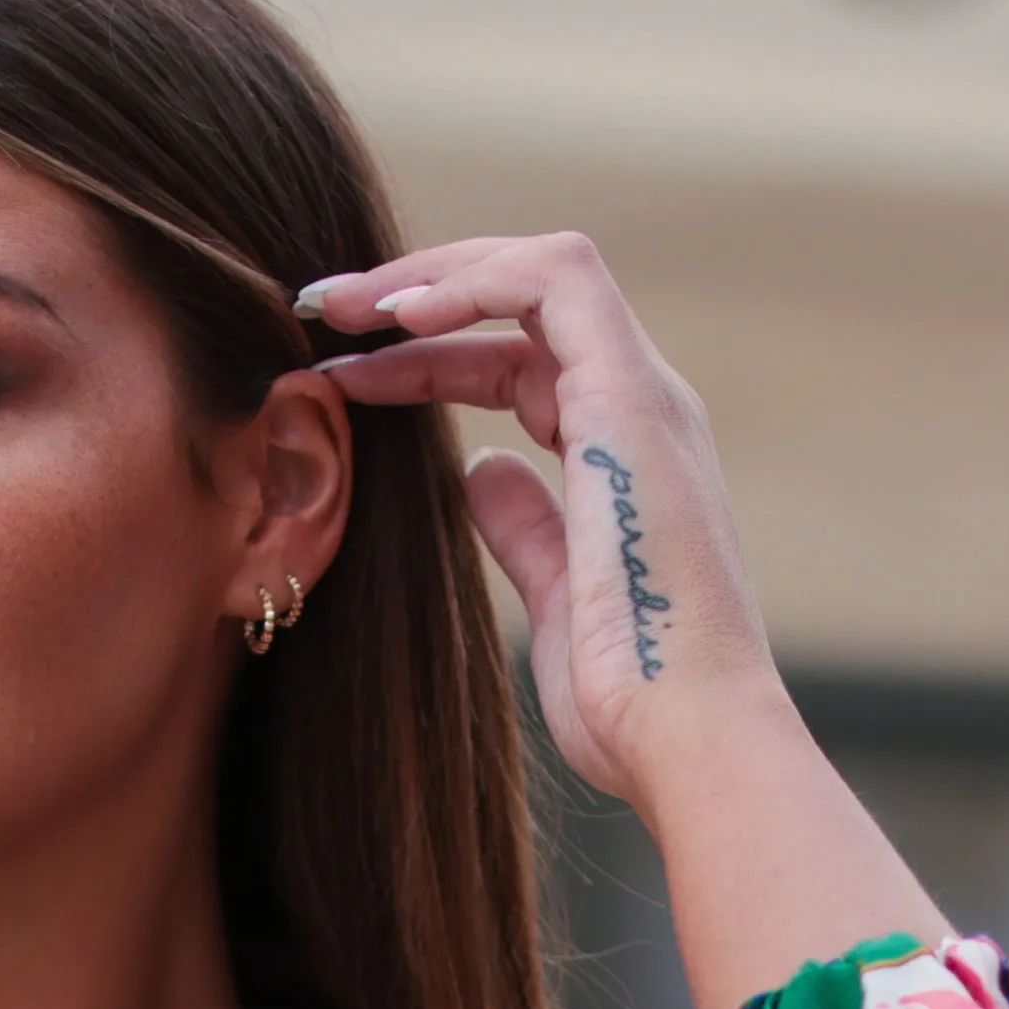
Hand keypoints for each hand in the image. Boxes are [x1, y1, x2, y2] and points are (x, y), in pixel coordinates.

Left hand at [293, 231, 787, 812]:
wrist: (687, 738)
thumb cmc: (627, 699)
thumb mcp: (551, 600)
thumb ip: (524, 527)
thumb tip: (481, 469)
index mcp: (623, 454)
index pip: (518, 364)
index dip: (425, 358)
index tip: (338, 375)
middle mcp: (641, 411)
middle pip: (525, 304)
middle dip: (419, 293)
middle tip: (320, 311)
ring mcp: (643, 398)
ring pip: (542, 270)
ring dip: (434, 273)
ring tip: (342, 305)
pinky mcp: (631, 398)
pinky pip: (554, 282)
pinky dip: (474, 280)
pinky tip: (398, 317)